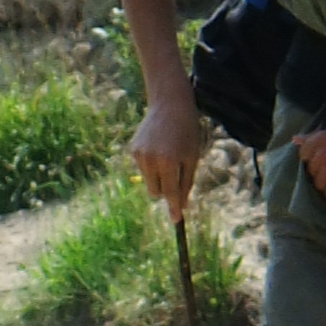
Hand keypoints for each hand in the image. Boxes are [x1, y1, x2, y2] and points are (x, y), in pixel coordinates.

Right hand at [131, 91, 206, 221]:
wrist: (169, 104)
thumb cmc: (187, 131)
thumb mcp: (193, 157)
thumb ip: (186, 182)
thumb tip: (182, 205)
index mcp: (168, 161)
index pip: (170, 193)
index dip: (174, 208)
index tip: (177, 221)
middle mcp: (150, 160)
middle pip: (156, 192)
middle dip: (165, 191)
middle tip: (176, 176)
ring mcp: (139, 155)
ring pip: (148, 181)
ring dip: (158, 176)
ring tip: (168, 154)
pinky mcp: (133, 150)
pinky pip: (143, 168)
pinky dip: (151, 165)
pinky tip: (158, 147)